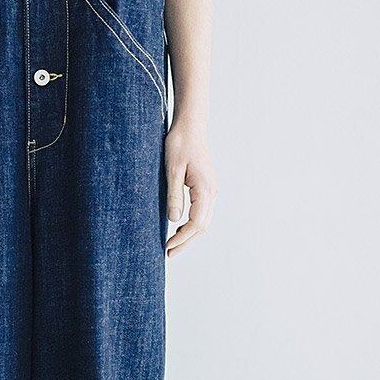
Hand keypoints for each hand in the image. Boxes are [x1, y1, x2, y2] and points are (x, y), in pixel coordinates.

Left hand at [165, 123, 216, 256]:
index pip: (196, 224)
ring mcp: (211, 190)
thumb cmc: (180, 144)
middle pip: (202, 226)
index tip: (167, 247)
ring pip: (204, 220)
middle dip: (186, 242)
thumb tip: (173, 220)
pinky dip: (192, 224)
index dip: (182, 239)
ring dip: (189, 235)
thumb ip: (174, 196)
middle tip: (169, 253)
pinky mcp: (206, 187)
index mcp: (205, 190)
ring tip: (173, 244)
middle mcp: (212, 192)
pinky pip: (202, 211)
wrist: (191, 126)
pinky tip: (179, 227)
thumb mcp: (172, 171)